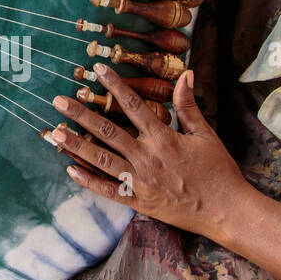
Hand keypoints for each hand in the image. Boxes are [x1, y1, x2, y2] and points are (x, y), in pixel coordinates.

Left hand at [50, 64, 250, 242]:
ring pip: (101, 160)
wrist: (226, 211)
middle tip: (58, 101)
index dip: (114, 85)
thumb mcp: (206, 134)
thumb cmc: (219, 171)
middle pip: (107, 131)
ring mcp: (140, 181)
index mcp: (164, 138)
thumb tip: (186, 74)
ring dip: (76, 145)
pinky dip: (88, 181)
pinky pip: (108, 190)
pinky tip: (70, 170)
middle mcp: (147, 158)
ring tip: (54, 133)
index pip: (133, 105)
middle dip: (81, 114)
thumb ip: (189, 105)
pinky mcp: (139, 201)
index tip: (98, 68)